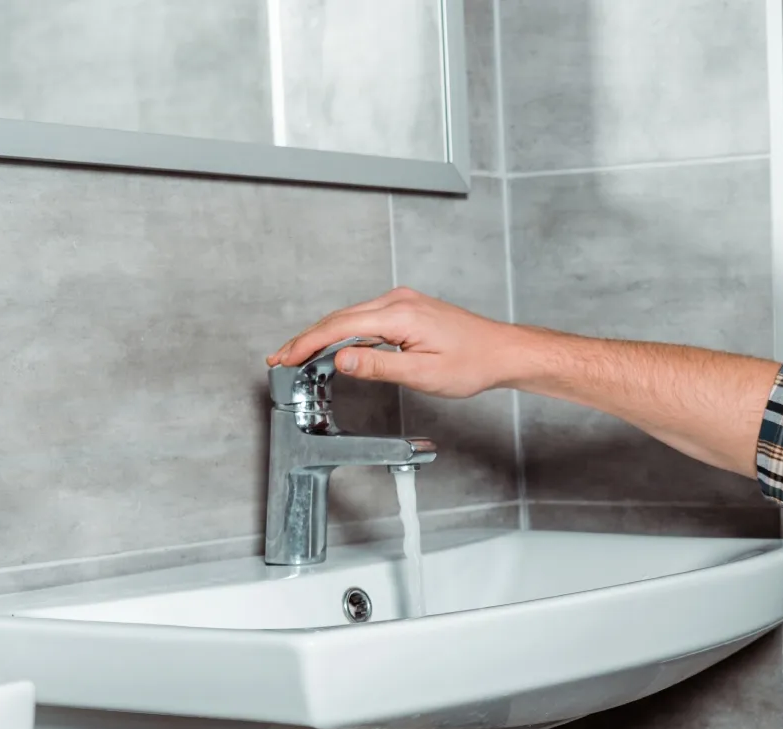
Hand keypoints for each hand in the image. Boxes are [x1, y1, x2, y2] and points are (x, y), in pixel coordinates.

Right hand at [267, 287, 525, 397]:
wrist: (501, 352)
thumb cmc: (472, 364)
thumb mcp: (423, 373)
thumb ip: (379, 366)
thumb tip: (341, 361)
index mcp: (399, 314)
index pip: (339, 328)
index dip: (307, 344)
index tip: (285, 358)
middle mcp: (397, 301)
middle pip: (338, 318)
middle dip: (306, 339)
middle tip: (281, 359)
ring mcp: (402, 302)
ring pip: (350, 317)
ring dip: (322, 335)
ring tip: (298, 354)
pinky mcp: (407, 309)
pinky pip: (365, 317)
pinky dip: (343, 331)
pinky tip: (333, 345)